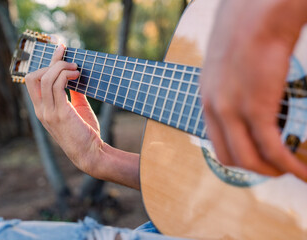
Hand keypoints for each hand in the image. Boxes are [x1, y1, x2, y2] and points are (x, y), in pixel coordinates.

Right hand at [25, 44, 103, 176]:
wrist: (90, 154)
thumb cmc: (85, 133)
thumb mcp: (77, 109)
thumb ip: (73, 94)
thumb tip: (75, 76)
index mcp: (42, 109)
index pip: (33, 81)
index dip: (44, 64)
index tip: (59, 51)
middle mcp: (41, 110)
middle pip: (33, 77)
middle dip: (51, 63)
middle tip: (69, 59)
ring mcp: (48, 112)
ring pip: (45, 78)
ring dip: (61, 67)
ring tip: (76, 69)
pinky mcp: (59, 113)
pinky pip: (57, 85)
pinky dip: (66, 75)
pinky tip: (78, 75)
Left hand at [200, 0, 306, 179]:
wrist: (256, 13)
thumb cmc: (245, 32)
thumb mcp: (226, 65)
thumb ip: (230, 86)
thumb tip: (246, 99)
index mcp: (207, 99)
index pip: (215, 142)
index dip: (236, 157)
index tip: (255, 160)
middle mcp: (215, 108)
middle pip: (230, 157)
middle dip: (254, 169)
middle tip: (275, 169)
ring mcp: (233, 110)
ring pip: (250, 159)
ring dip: (272, 171)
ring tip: (291, 171)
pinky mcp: (256, 107)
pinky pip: (272, 149)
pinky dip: (289, 165)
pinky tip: (302, 170)